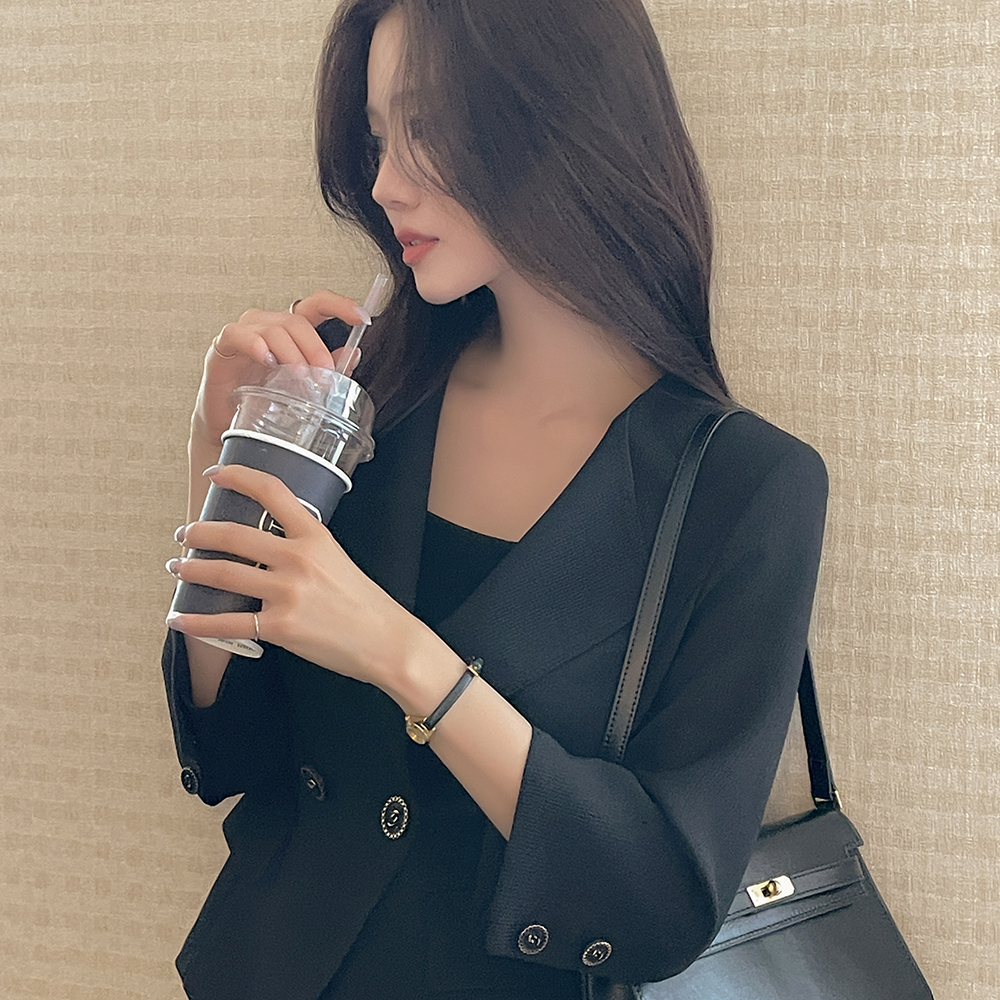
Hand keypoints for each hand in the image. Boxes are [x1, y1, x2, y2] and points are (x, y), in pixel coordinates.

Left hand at [166, 464, 442, 694]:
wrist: (386, 642)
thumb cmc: (364, 602)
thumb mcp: (338, 559)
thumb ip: (304, 547)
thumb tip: (264, 546)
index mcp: (315, 536)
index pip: (272, 492)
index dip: (238, 476)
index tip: (216, 474)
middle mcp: (298, 559)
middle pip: (234, 535)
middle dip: (199, 532)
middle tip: (184, 534)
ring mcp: (287, 593)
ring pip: (223, 574)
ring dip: (192, 570)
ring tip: (177, 568)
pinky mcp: (280, 628)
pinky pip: (227, 623)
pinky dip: (197, 621)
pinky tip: (179, 618)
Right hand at [193, 291, 368, 446]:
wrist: (228, 424)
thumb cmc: (262, 401)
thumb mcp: (302, 386)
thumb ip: (327, 368)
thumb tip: (353, 355)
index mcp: (290, 331)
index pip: (316, 306)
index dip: (340, 306)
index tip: (361, 317)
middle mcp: (267, 325)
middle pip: (296, 320)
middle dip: (315, 347)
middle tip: (324, 374)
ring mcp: (244, 333)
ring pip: (273, 328)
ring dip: (291, 353)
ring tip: (299, 377)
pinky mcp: (223, 347)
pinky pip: (238, 335)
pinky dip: (255, 345)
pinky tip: (267, 360)